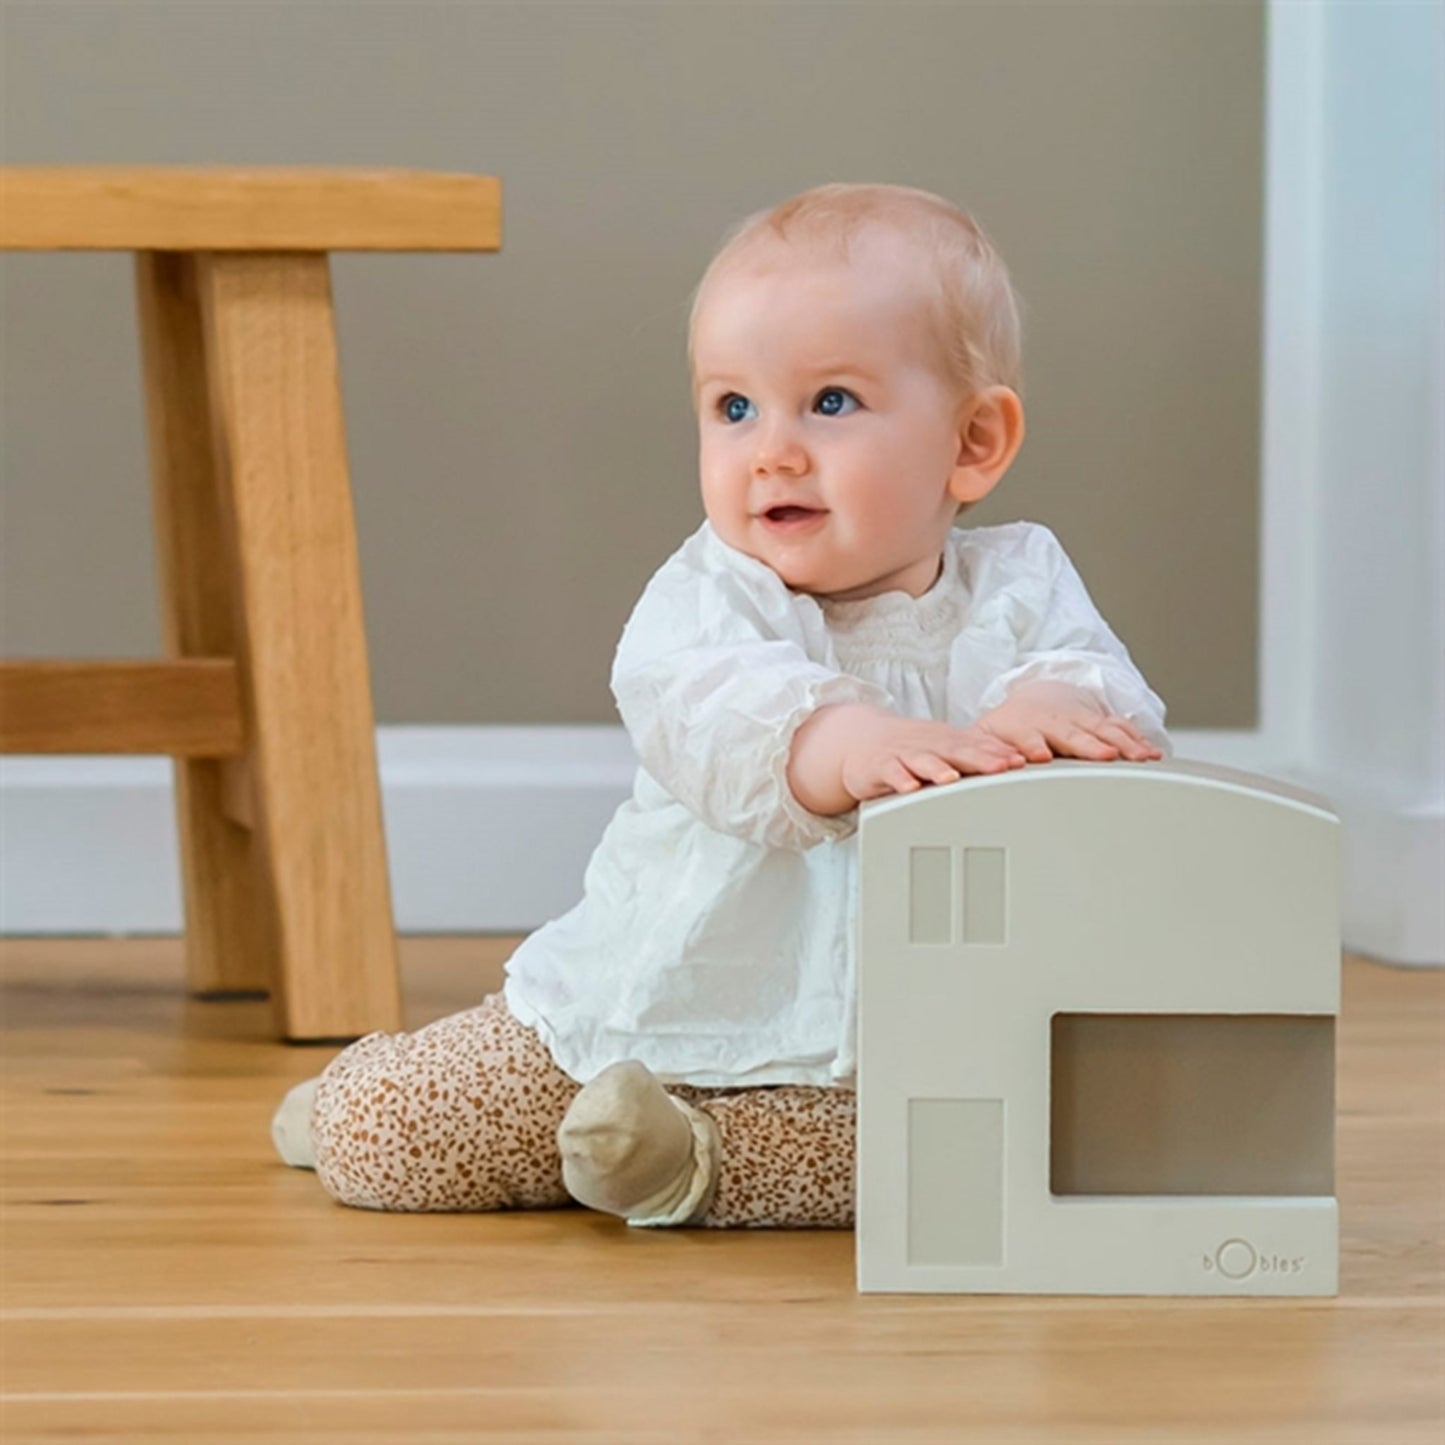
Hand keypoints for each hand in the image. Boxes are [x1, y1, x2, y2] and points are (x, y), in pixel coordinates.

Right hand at [837, 713, 1027, 802]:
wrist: (862, 739)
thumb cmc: (911, 748)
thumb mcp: (945, 746)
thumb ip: (977, 753)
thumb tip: (1017, 759)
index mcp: (948, 742)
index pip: (978, 745)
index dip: (1000, 752)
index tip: (1023, 761)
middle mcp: (929, 746)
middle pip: (957, 751)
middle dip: (980, 758)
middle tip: (1001, 766)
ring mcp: (904, 755)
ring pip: (923, 761)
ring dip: (938, 768)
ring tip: (952, 778)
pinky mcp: (880, 766)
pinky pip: (891, 773)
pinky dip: (900, 779)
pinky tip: (909, 788)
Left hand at [976, 681, 1162, 762]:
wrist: (1035, 699)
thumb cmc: (1010, 728)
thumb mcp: (987, 739)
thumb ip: (982, 755)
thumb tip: (972, 772)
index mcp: (1023, 727)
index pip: (1027, 736)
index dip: (1033, 745)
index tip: (1039, 756)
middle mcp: (1055, 721)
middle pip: (1072, 734)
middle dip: (1088, 745)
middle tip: (1104, 755)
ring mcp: (1080, 719)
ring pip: (1104, 730)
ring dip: (1124, 743)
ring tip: (1140, 757)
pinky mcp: (1100, 722)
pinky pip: (1123, 730)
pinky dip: (1138, 741)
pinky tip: (1152, 754)